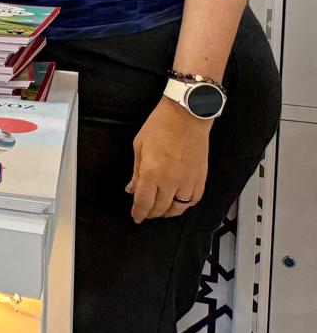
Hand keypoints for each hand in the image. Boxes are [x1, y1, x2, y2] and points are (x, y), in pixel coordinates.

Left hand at [126, 98, 211, 221]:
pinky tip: (179, 204)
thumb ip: (137, 172)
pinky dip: (185, 205)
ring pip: (178, 208)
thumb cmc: (161, 125)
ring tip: (160, 211)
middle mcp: (171, 180)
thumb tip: (132, 188)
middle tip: (145, 213)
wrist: (186, 115)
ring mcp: (188, 181)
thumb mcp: (139, 146)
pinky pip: (194, 200)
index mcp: (152, 172)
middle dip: (150, 214)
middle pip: (160, 208)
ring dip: (167, 213)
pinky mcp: (200, 178)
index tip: (136, 217)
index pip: (144, 202)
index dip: (138, 213)